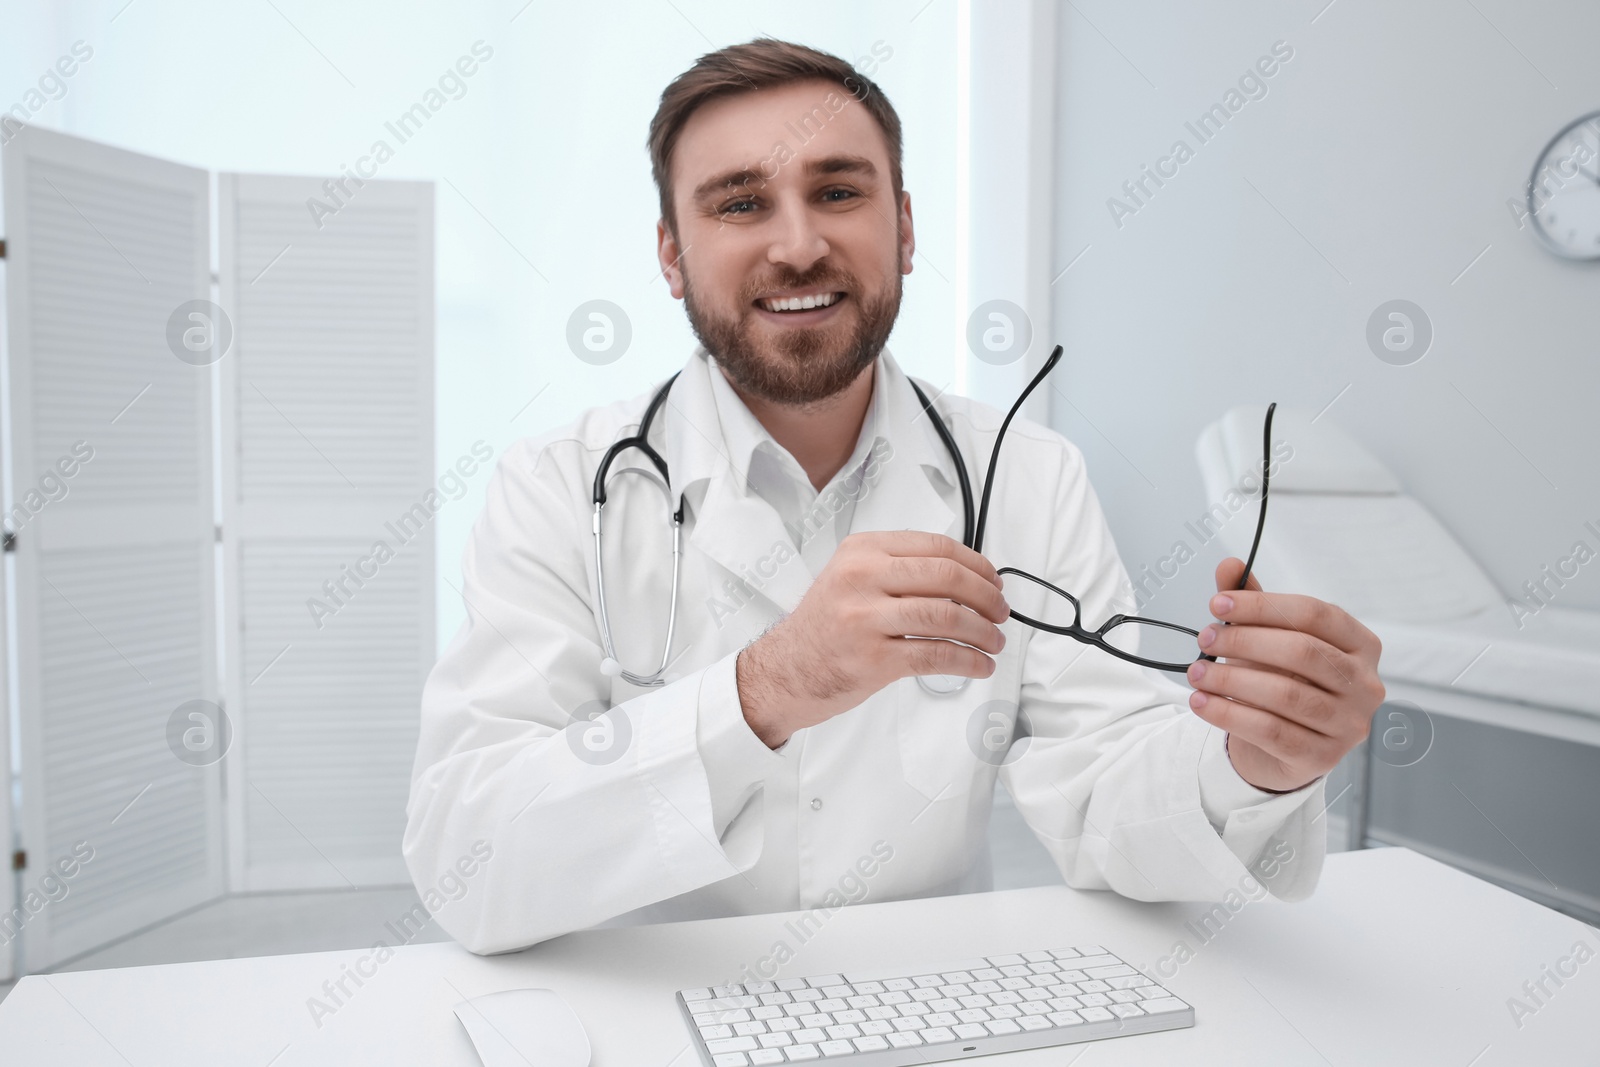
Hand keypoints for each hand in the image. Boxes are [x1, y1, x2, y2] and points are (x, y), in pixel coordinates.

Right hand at [736, 531, 1009, 747]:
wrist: (785, 671)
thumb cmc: (825, 627)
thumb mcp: (850, 578)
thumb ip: (898, 569)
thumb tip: (966, 576)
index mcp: (861, 552)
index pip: (936, 547)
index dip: (976, 565)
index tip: (993, 581)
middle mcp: (862, 579)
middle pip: (947, 577)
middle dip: (986, 596)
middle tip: (1000, 612)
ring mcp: (866, 619)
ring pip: (946, 617)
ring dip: (983, 632)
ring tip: (994, 641)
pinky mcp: (874, 660)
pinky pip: (936, 656)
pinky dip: (968, 662)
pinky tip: (978, 665)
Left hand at [1184, 559, 1384, 792]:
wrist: (1284, 747)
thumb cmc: (1283, 680)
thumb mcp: (1270, 638)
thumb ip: (1252, 602)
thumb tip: (1228, 564)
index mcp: (1361, 644)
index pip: (1314, 614)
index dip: (1263, 605)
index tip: (1217, 604)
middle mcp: (1365, 684)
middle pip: (1302, 651)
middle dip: (1245, 641)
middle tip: (1204, 638)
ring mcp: (1349, 724)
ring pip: (1286, 695)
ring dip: (1231, 681)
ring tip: (1195, 673)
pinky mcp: (1323, 758)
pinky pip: (1271, 731)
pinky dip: (1230, 714)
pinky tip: (1201, 703)